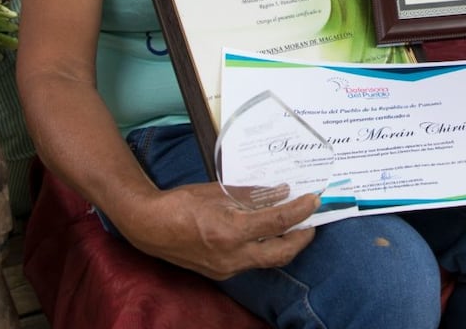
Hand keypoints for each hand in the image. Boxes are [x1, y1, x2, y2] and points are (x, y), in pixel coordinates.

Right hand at [118, 181, 318, 279]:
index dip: (300, 211)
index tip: (314, 200)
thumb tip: (281, 192)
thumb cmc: (182, 203)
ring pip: (268, 260)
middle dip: (302, 238)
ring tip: (295, 226)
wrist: (150, 227)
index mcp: (231, 231)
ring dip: (285, 244)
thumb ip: (253, 194)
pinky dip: (265, 248)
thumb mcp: (219, 192)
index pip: (278, 222)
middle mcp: (232, 255)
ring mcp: (227, 268)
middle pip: (281, 253)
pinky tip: (268, 233)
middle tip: (312, 221)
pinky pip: (252, 261)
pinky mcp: (222, 272)